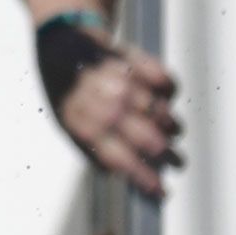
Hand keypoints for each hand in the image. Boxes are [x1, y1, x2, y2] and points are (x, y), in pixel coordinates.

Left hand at [40, 24, 183, 197]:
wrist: (58, 44)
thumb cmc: (68, 92)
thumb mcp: (67, 125)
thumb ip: (94, 149)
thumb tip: (125, 177)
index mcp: (81, 122)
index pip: (118, 157)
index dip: (143, 176)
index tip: (161, 191)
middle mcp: (100, 101)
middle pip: (146, 136)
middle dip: (166, 153)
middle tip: (177, 161)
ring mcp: (118, 78)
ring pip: (160, 110)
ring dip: (170, 125)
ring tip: (170, 131)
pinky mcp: (133, 57)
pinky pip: (164, 80)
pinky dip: (169, 91)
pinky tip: (163, 98)